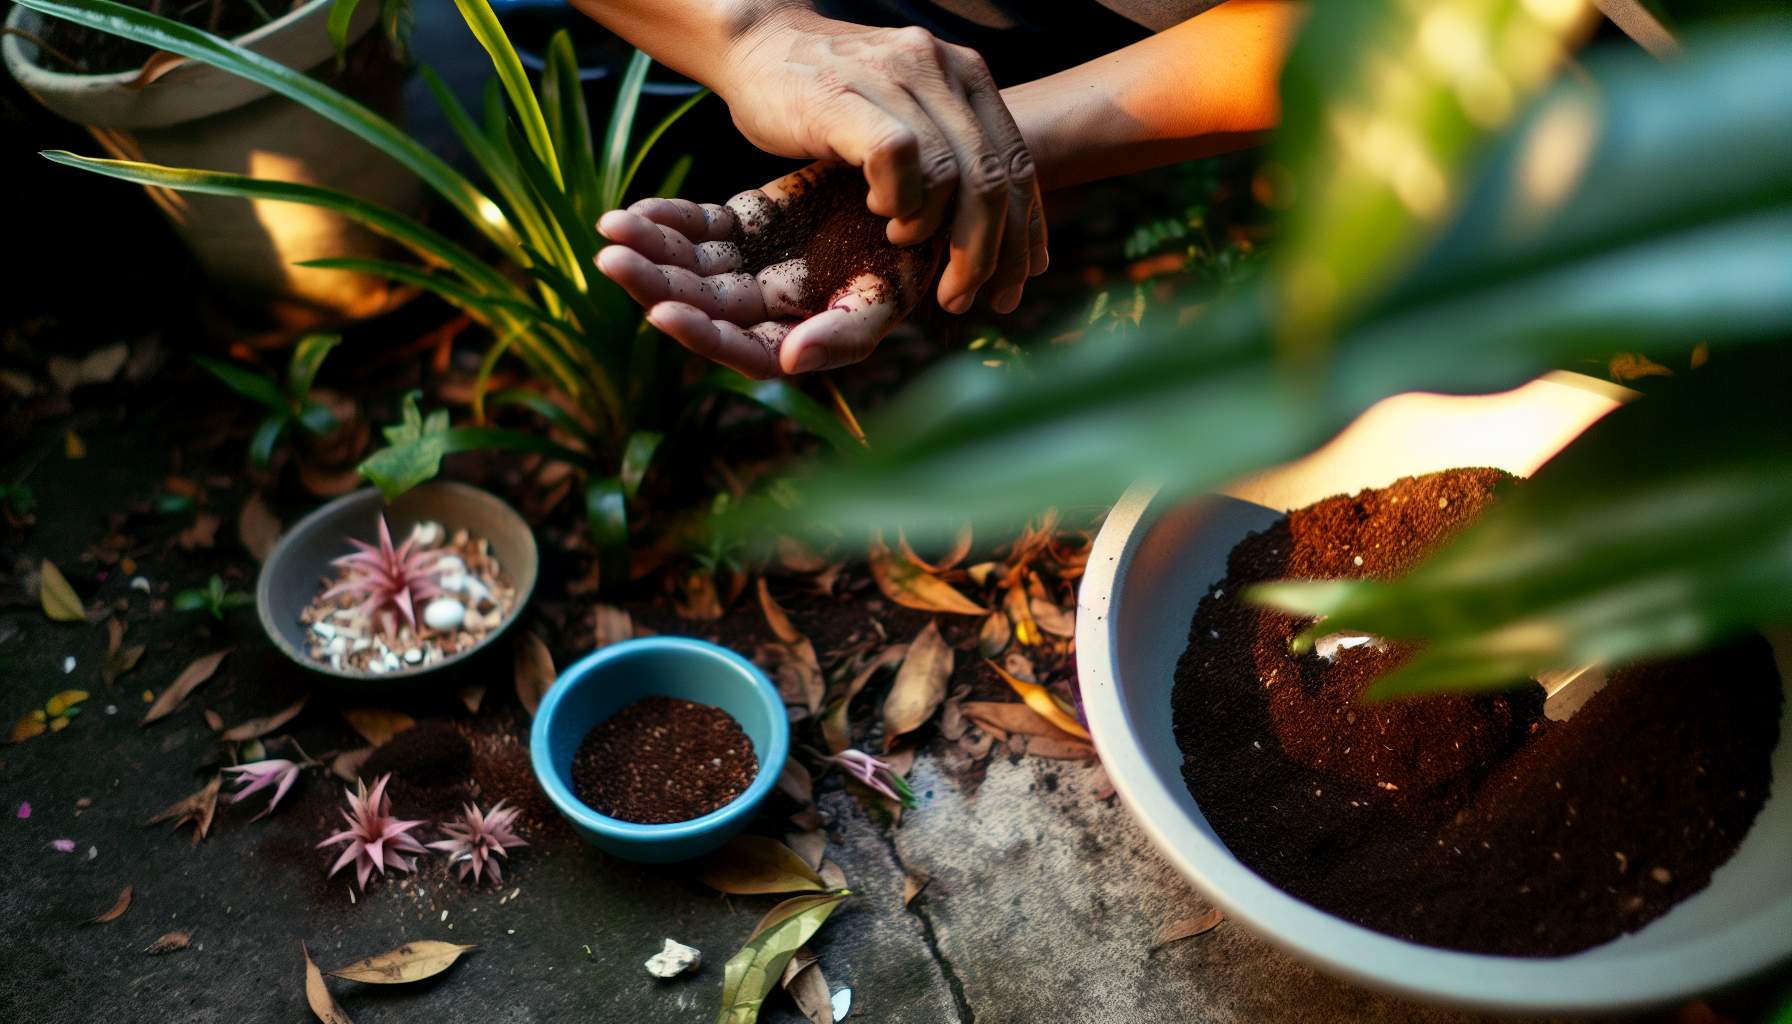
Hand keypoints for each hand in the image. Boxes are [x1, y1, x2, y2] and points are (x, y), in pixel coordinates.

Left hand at [597, 163, 942, 377]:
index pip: (738, 349)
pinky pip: (699, 223)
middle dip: (655, 283)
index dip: (700, 334)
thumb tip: (789, 362)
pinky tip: (637, 209)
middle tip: (611, 260)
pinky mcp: (746, 222)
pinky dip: (669, 217)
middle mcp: (764, 309)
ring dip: (650, 247)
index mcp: (794, 340)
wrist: (920, 205)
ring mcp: (750, 264)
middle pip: (700, 304)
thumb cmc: (910, 265)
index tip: (661, 313)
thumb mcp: (885, 302)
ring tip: (611, 228)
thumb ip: (841, 335)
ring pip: (690, 263)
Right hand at [711, 8, 1045, 313]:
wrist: (758, 41)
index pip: (1018, 166)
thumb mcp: (905, 115)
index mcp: (967, 76)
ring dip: (933, 231)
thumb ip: (949, 155)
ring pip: (952, 175)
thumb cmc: (830, 95)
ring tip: (903, 241)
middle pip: (992, 179)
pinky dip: (896, 199)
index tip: (1013, 288)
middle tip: (959, 298)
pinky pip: (898, 157)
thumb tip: (994, 231)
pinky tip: (876, 209)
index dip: (1024, 236)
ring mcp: (896, 76)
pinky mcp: (847, 93)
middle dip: (985, 255)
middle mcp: (941, 68)